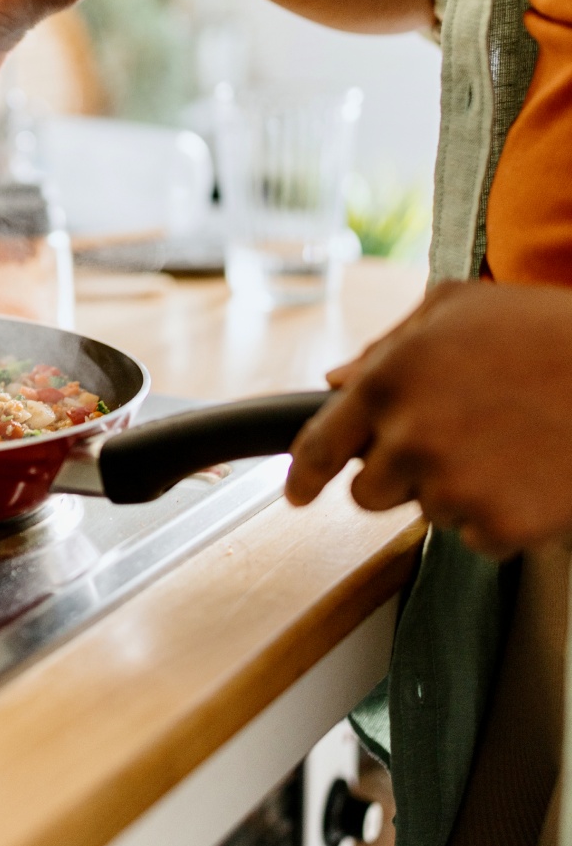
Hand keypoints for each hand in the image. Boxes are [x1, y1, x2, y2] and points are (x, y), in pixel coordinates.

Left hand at [285, 280, 571, 556]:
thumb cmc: (549, 331)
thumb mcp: (459, 308)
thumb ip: (387, 346)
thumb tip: (337, 381)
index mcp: (389, 380)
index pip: (319, 445)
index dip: (302, 477)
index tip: (298, 494)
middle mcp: (410, 437)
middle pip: (368, 491)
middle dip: (398, 474)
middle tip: (453, 441)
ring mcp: (453, 486)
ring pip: (427, 512)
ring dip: (455, 490)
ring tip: (507, 442)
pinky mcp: (499, 524)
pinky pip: (477, 537)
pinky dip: (500, 515)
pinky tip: (530, 471)